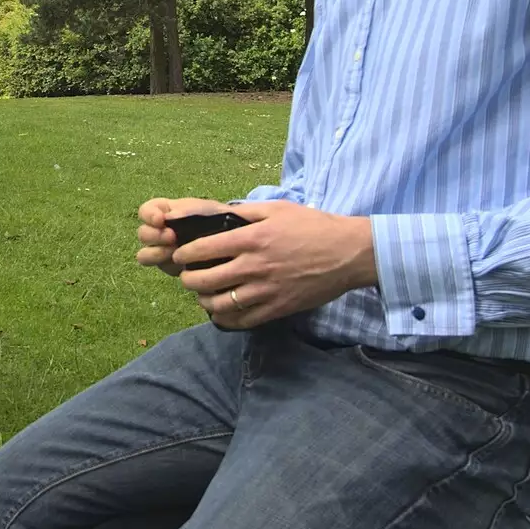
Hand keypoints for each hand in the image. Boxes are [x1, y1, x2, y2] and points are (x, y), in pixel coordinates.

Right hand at [136, 197, 236, 275]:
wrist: (229, 233)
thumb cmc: (213, 216)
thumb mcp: (202, 209)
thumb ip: (185, 212)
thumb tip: (167, 219)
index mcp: (163, 211)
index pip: (145, 211)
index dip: (148, 216)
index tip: (161, 220)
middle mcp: (158, 231)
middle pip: (142, 234)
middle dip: (154, 236)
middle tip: (172, 237)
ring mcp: (161, 249)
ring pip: (144, 255)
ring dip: (156, 254)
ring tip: (174, 253)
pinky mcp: (169, 265)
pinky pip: (160, 267)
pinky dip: (169, 265)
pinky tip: (183, 263)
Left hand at [171, 200, 377, 329]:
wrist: (349, 252)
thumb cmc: (313, 226)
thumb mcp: (276, 209)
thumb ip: (243, 212)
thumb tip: (215, 214)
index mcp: (251, 239)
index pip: (203, 249)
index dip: (185, 255)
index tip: (180, 256)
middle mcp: (254, 266)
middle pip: (205, 280)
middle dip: (189, 279)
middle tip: (188, 277)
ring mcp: (266, 290)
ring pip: (220, 304)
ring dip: (204, 301)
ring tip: (203, 295)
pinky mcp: (278, 308)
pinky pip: (243, 320)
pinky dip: (226, 318)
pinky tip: (221, 312)